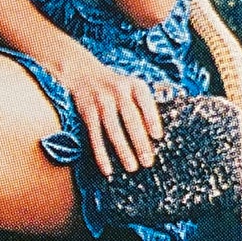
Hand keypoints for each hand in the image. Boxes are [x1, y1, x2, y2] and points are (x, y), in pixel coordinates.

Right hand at [57, 49, 163, 177]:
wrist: (83, 71)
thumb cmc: (115, 86)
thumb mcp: (131, 87)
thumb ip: (143, 105)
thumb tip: (155, 138)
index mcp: (134, 85)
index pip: (145, 102)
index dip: (152, 118)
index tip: (157, 136)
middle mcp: (118, 91)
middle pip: (130, 119)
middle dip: (139, 142)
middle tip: (147, 161)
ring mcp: (101, 101)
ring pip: (113, 129)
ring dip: (122, 150)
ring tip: (132, 167)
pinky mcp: (87, 111)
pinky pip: (95, 135)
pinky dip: (100, 153)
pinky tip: (107, 168)